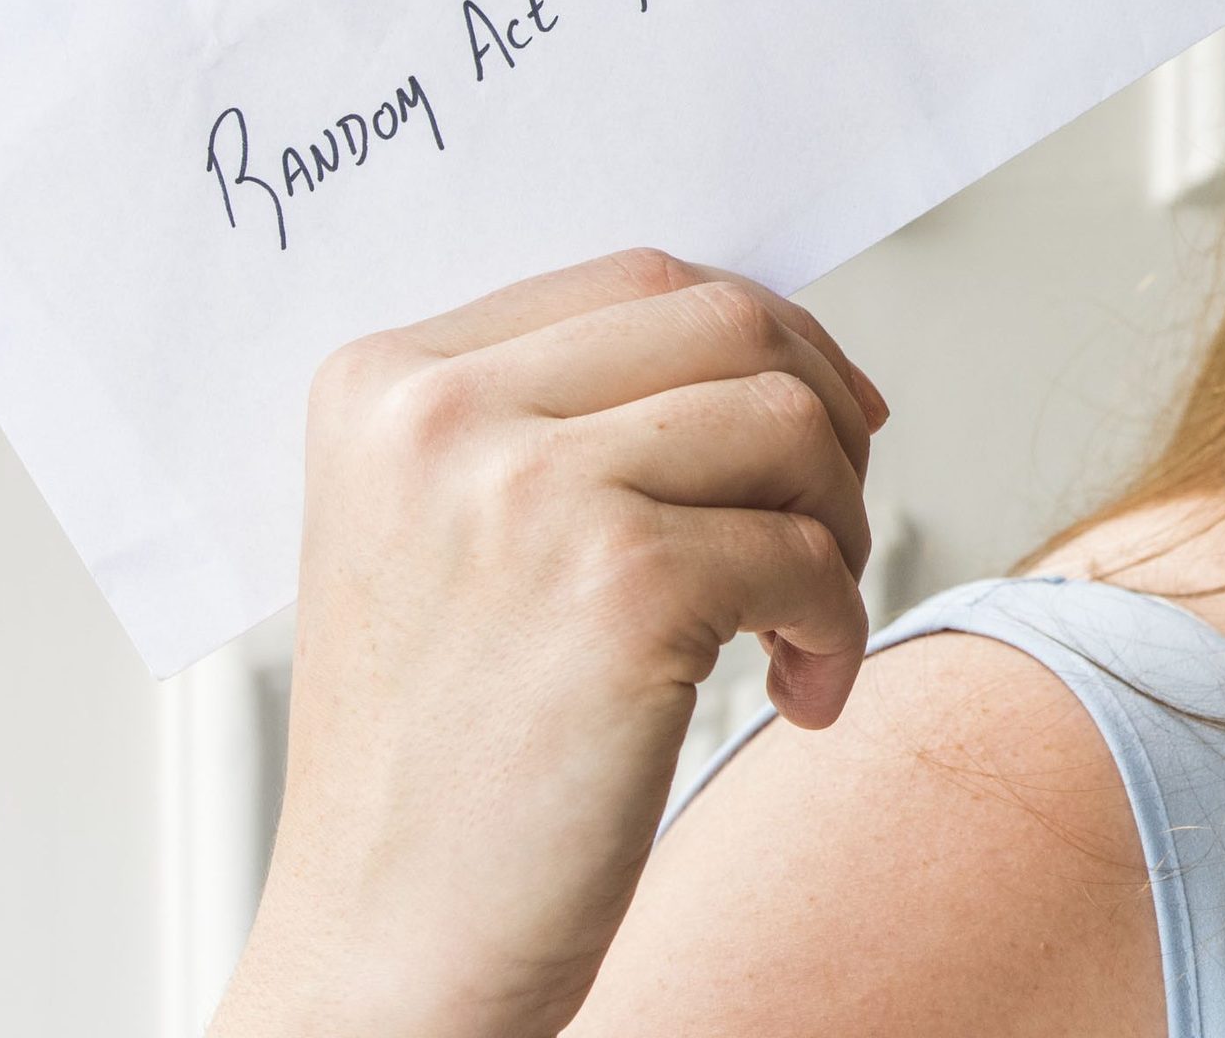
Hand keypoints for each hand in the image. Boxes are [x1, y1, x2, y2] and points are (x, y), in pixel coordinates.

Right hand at [214, 250, 889, 1037]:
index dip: (768, 342)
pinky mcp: (620, 584)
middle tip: (825, 532)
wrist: (390, 945)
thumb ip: (568, 415)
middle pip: (732, 325)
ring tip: (799, 623)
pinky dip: (839, 626)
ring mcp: (526, 490)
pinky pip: (811, 552)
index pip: (641, 279)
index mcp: (384, 382)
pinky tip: (794, 692)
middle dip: (822, 423)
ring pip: (790, 422)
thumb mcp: (451, 534)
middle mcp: (438, 414)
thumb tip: (781, 342)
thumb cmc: (443, 758)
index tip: (826, 423)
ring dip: (840, 526)